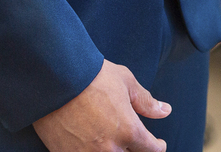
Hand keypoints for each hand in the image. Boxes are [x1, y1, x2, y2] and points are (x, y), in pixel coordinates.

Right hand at [33, 60, 170, 151]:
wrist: (55, 80)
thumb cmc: (93, 77)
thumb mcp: (126, 83)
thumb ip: (146, 102)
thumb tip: (165, 111)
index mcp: (129, 131)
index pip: (151, 150)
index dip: (158, 146)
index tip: (159, 143)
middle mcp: (109, 149)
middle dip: (135, 150)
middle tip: (135, 143)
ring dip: (116, 151)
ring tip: (116, 143)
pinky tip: (93, 145)